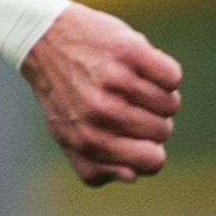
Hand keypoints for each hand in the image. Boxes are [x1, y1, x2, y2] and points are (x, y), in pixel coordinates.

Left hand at [23, 4, 180, 183]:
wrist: (43, 38)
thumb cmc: (63, 93)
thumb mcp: (67, 135)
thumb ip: (95, 166)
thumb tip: (133, 177)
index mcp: (87, 140)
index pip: (152, 162)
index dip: (151, 150)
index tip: (135, 135)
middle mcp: (100, 112)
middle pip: (164, 131)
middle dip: (151, 119)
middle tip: (125, 102)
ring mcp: (116, 80)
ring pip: (171, 103)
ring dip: (157, 95)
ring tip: (130, 84)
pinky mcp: (130, 51)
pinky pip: (172, 76)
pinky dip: (162, 72)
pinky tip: (137, 67)